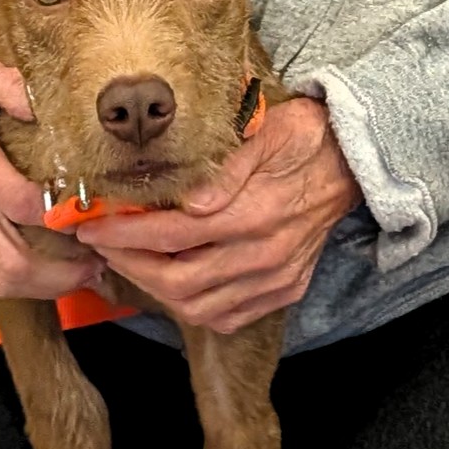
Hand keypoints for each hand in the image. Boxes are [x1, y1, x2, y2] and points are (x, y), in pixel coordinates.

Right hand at [0, 50, 103, 302]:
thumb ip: (10, 86)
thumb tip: (45, 107)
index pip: (16, 203)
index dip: (58, 216)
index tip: (91, 212)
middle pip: (11, 261)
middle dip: (61, 272)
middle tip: (99, 259)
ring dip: (45, 285)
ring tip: (82, 270)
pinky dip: (20, 281)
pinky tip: (50, 268)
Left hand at [70, 96, 361, 335]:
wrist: (355, 159)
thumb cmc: (304, 137)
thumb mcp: (266, 132)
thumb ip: (226, 168)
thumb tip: (188, 199)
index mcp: (255, 214)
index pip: (172, 236)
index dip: (125, 234)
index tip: (93, 226)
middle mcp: (264, 254)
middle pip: (179, 282)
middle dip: (130, 266)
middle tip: (102, 245)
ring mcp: (276, 277)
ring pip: (200, 307)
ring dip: (156, 290)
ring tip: (130, 263)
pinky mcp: (285, 288)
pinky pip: (230, 316)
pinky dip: (194, 307)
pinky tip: (173, 285)